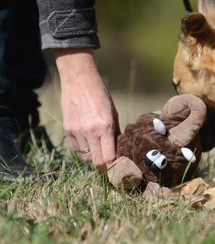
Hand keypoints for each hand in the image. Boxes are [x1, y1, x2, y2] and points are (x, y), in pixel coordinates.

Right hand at [55, 48, 119, 171]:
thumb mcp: (113, 113)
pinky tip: (87, 139)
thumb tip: (117, 148)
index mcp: (105, 127)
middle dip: (102, 163)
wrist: (79, 81)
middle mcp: (90, 132)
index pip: (108, 157)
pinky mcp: (68, 130)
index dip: (113, 162)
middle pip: (96, 161)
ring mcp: (77, 131)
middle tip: (106, 160)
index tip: (116, 161)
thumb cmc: (100, 95)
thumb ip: (115, 132)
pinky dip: (82, 148)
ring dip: (92, 154)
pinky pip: (76, 148)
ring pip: (85, 156)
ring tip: (97, 146)